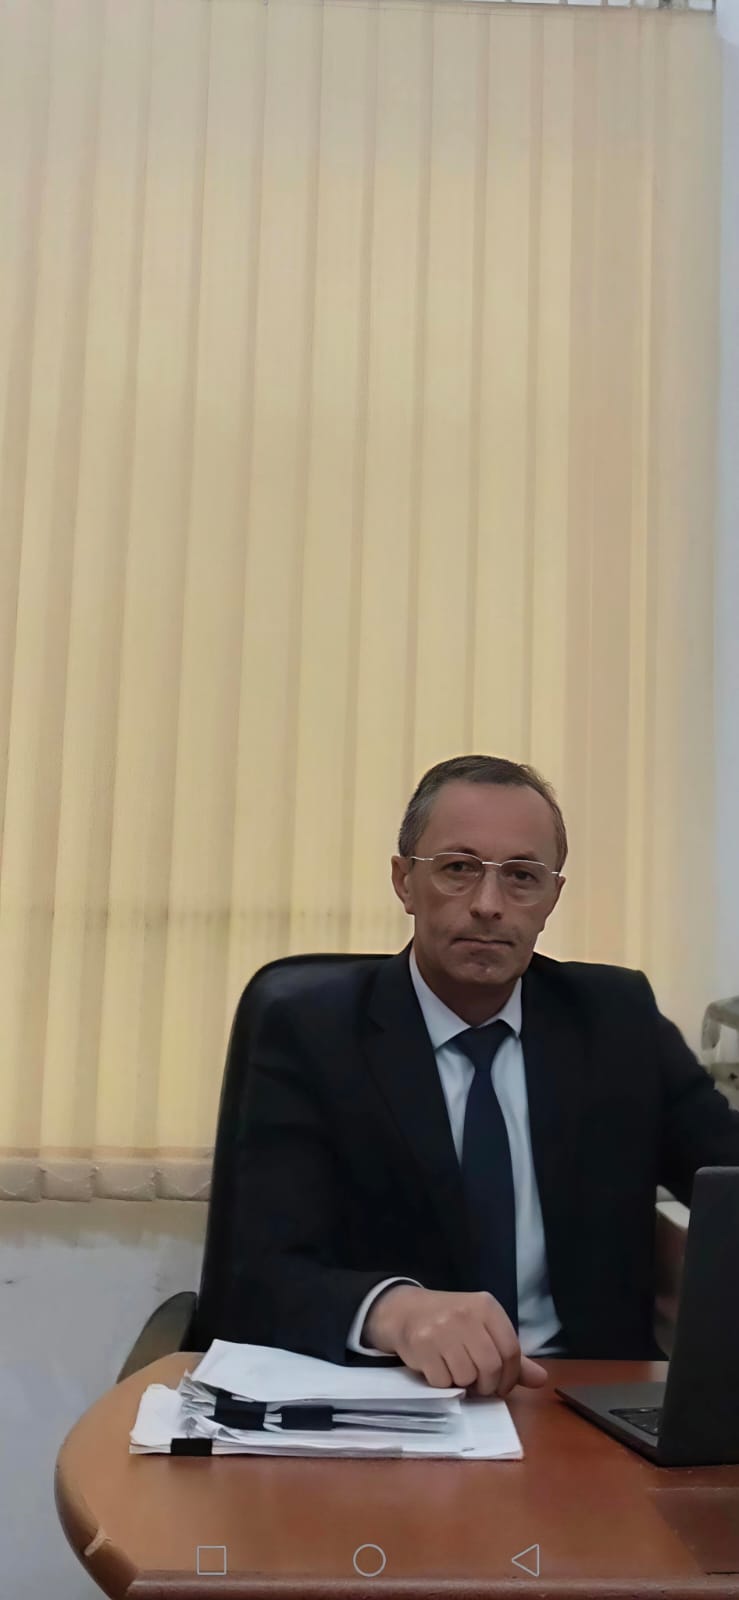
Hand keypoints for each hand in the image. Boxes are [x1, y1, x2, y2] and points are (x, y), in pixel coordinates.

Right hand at [364, 1286, 549, 1397]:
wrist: (405, 1310)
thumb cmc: (451, 1322)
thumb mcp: (483, 1329)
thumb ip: (511, 1355)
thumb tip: (541, 1379)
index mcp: (486, 1307)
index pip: (511, 1350)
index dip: (510, 1377)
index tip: (501, 1386)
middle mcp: (466, 1314)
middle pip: (491, 1367)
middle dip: (487, 1385)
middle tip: (479, 1385)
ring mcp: (442, 1328)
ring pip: (466, 1376)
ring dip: (463, 1383)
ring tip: (456, 1371)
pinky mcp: (422, 1344)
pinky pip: (442, 1381)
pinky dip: (442, 1383)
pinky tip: (438, 1368)